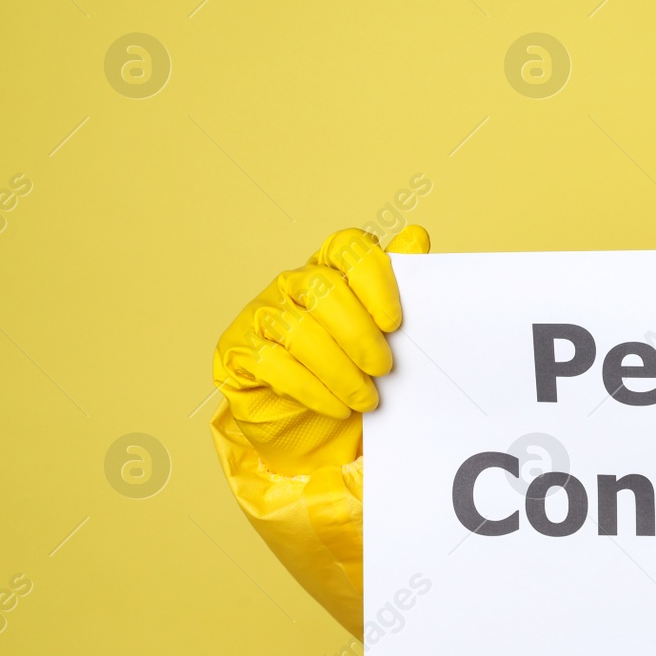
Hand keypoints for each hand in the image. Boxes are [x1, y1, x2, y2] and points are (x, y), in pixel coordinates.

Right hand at [213, 226, 429, 473]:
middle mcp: (294, 282)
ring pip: (297, 328)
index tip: (395, 323)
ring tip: (366, 399)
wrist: (307, 419)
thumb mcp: (383, 332)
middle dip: (358, 334)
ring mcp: (263, 313)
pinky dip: (311, 389)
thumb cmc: (352, 366)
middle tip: (384, 369)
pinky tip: (337, 407)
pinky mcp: (239, 349)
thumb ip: (400, 287)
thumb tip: (415, 236)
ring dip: (339, 370)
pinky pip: (272, 363)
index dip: (373, 279)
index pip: (348, 247)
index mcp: (332, 266)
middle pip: (322, 288)